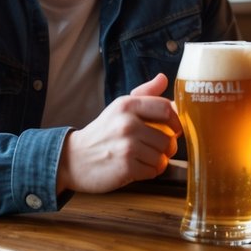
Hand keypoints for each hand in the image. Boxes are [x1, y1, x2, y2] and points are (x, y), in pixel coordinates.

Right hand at [57, 73, 181, 193]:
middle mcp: (127, 123)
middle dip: (167, 147)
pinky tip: (137, 167)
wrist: (74, 159)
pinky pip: (154, 171)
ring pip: (163, 156)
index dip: (176, 122)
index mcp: (127, 105)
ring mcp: (127, 146)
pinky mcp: (126, 167)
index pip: (166, 108)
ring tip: (143, 157)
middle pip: (168, 138)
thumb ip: (144, 94)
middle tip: (157, 148)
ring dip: (158, 161)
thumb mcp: (120, 108)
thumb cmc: (103, 133)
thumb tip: (163, 78)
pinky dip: (149, 172)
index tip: (174, 129)